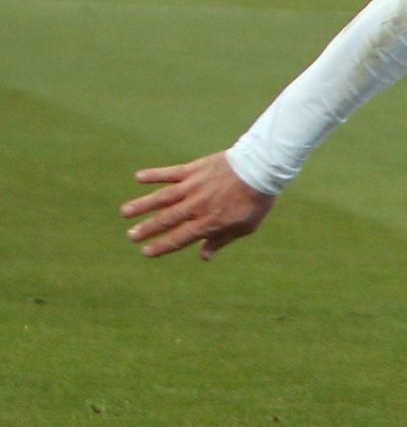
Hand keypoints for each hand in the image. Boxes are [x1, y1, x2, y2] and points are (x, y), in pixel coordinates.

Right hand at [123, 152, 273, 259]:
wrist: (261, 170)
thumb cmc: (255, 201)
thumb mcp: (244, 227)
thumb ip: (221, 240)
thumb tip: (203, 257)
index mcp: (209, 222)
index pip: (180, 238)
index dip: (162, 246)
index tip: (146, 252)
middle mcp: (196, 206)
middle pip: (166, 219)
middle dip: (147, 229)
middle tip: (131, 235)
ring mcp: (193, 187)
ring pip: (162, 197)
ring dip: (142, 205)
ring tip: (125, 212)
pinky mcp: (193, 169)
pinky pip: (169, 173)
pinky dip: (154, 174)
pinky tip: (138, 177)